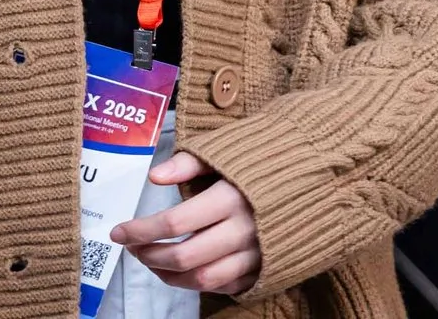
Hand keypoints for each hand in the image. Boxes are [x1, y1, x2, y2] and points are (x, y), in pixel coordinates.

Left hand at [110, 151, 261, 295]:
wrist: (318, 173)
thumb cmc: (265, 158)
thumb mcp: (227, 151)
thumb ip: (189, 162)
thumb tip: (154, 175)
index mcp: (232, 197)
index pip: (174, 222)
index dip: (141, 230)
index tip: (119, 231)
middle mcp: (244, 230)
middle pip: (185, 257)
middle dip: (150, 256)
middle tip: (133, 247)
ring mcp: (257, 253)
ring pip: (203, 279)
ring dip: (170, 276)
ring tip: (153, 262)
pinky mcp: (265, 267)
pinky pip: (226, 285)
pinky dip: (199, 283)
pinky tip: (185, 270)